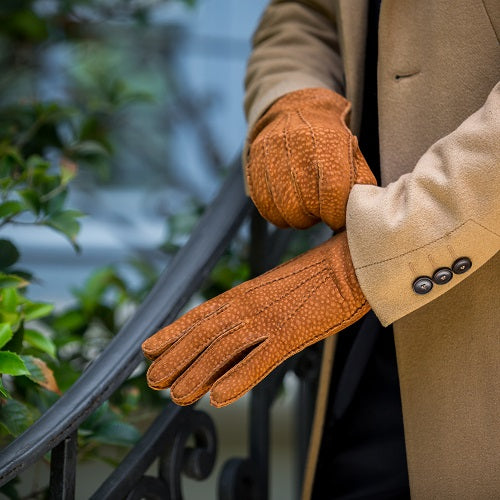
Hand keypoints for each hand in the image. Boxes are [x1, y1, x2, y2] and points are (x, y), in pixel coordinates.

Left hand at [142, 231, 369, 406]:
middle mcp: (248, 305)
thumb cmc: (316, 276)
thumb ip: (253, 310)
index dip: (171, 334)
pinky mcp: (292, 333)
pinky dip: (237, 379)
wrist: (351, 261)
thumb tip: (235, 334)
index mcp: (244, 293)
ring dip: (196, 375)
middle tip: (153, 381)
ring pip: (221, 350)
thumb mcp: (276, 289)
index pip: (199, 316)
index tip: (149, 349)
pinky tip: (218, 398)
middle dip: (175, 359)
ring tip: (177, 396)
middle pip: (202, 336)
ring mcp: (268, 320)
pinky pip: (259, 361)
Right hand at [245, 88, 375, 229]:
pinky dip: (278, 214)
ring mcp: (271, 157)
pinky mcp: (254, 166)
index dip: (335, 215)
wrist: (297, 110)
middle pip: (304, 208)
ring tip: (305, 208)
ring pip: (283, 212)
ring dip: (296, 218)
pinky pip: (265, 207)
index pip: (331, 193)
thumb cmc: (331, 140)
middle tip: (320, 211)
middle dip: (315, 217)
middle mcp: (297, 148)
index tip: (337, 219)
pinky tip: (288, 205)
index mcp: (327, 144)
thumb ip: (359, 184)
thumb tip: (358, 214)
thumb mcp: (353, 154)